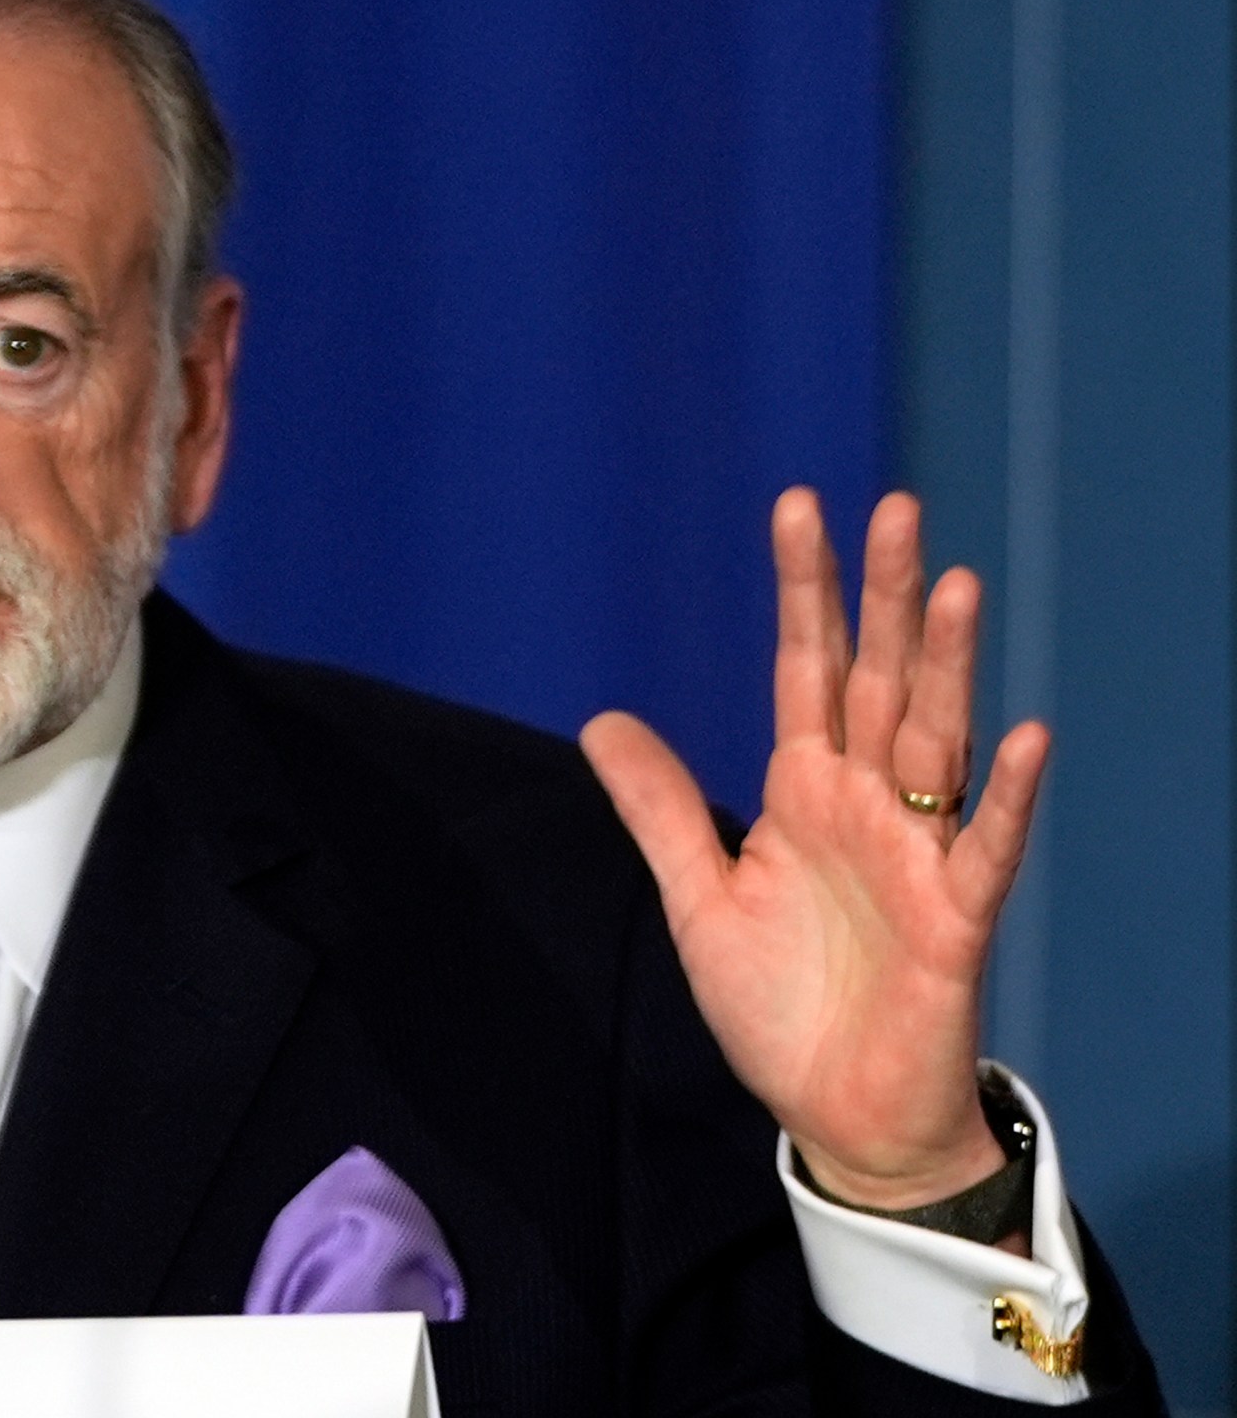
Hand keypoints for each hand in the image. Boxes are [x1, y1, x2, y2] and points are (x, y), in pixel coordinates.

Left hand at [580, 488, 1046, 1215]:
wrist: (837, 1117)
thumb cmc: (781, 1007)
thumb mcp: (700, 898)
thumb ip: (662, 809)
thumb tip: (601, 718)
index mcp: (807, 793)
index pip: (807, 670)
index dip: (804, 593)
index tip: (800, 506)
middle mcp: (868, 806)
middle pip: (879, 680)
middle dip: (880, 598)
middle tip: (891, 506)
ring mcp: (918, 857)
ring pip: (936, 740)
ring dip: (946, 666)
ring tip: (950, 582)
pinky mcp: (955, 922)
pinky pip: (987, 849)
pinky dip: (1006, 797)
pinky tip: (1022, 737)